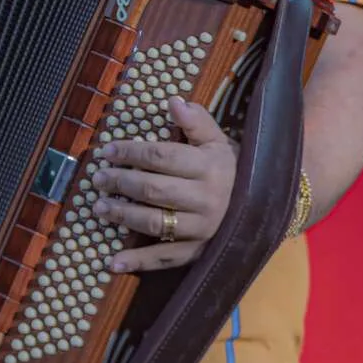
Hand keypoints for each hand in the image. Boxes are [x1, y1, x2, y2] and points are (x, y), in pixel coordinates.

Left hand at [91, 98, 236, 272]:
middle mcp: (205, 198)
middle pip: (154, 190)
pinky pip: (165, 258)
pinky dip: (139, 262)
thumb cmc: (232, 168)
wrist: (264, 204)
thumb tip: (172, 100)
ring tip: (99, 207)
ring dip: (123, 216)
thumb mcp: (219, 141)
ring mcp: (202, 228)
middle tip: (99, 178)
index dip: (131, 153)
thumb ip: (196, 121)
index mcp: (209, 166)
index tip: (107, 151)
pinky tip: (113, 262)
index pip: (161, 158)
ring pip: (155, 222)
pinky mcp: (198, 252)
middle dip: (122, 182)